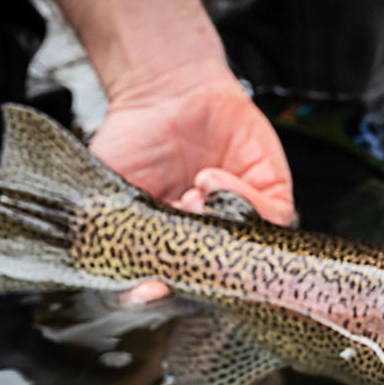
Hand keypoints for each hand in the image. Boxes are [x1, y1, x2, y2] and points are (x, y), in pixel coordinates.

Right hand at [89, 66, 294, 302]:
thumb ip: (110, 231)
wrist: (165, 90)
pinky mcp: (273, 195)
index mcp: (175, 248)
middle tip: (173, 253)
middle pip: (218, 279)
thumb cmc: (135, 141)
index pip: (174, 288)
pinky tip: (208, 178)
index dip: (160, 294)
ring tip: (187, 198)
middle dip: (196, 272)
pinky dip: (241, 200)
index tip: (145, 288)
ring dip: (214, 231)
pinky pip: (272, 217)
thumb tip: (112, 274)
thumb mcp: (113, 190)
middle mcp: (212, 241)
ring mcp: (243, 221)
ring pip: (246, 252)